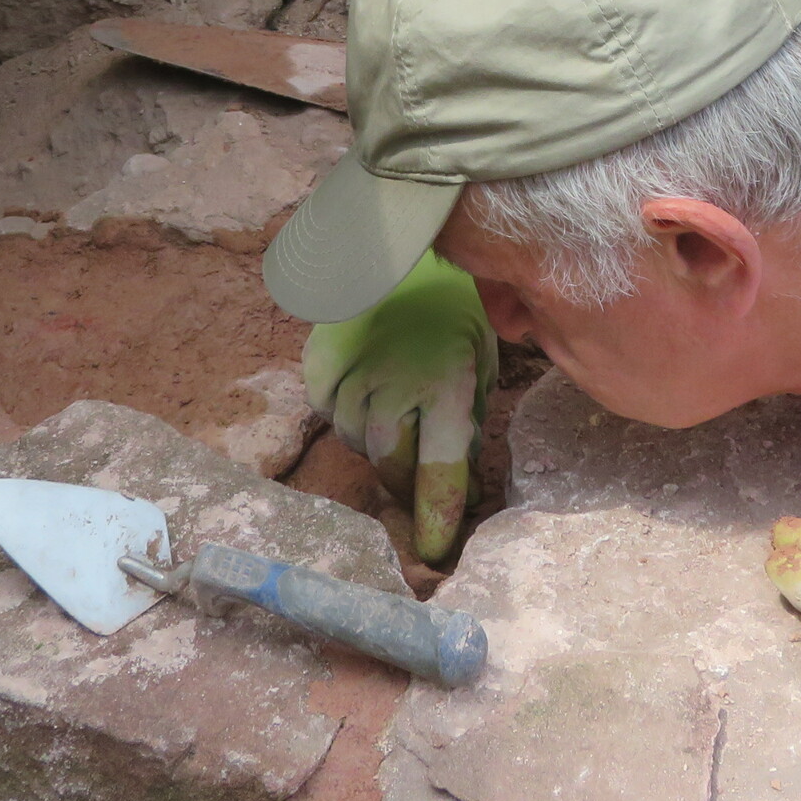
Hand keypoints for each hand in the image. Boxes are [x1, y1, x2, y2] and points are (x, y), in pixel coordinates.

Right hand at [302, 252, 496, 563]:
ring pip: (359, 443)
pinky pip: (330, 414)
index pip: (440, 472)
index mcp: (446, 385)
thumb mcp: (480, 363)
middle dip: (408, 483)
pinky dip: (349, 415)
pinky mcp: (320, 364)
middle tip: (421, 480)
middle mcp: (395, 385)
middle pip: (392, 466)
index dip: (438, 519)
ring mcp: (352, 374)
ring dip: (381, 446)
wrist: (404, 247)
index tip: (437, 554)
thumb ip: (467, 422)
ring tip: (398, 417)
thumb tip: (462, 491)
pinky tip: (368, 393)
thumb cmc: (454, 312)